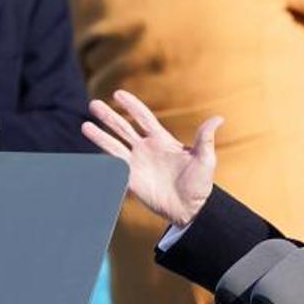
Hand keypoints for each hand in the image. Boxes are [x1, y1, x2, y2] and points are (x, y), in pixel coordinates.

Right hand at [82, 90, 222, 227]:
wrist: (191, 209)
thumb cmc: (200, 184)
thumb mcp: (205, 159)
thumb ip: (205, 139)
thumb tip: (218, 118)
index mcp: (162, 140)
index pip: (143, 118)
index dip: (131, 106)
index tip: (118, 94)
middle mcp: (146, 149)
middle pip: (123, 128)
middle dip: (109, 116)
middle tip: (93, 104)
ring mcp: (137, 164)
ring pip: (114, 146)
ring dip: (99, 136)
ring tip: (84, 124)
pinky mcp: (132, 180)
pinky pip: (114, 168)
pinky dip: (103, 160)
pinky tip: (91, 155)